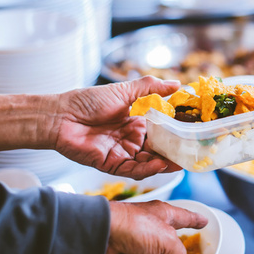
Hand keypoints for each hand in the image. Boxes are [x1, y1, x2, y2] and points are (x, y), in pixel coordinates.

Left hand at [52, 76, 181, 179]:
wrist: (60, 116)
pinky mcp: (112, 165)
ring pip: (149, 163)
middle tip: (192, 152)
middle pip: (158, 150)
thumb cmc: (88, 101)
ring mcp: (122, 153)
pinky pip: (133, 170)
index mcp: (136, 122)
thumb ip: (151, 88)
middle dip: (174, 153)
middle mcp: (131, 139)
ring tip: (179, 162)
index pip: (162, 131)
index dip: (176, 134)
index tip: (192, 133)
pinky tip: (159, 164)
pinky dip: (147, 170)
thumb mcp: (124, 90)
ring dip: (164, 164)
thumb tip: (178, 83)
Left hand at [103, 200, 208, 253]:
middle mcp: (152, 227)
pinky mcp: (123, 252)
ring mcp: (137, 240)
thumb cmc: (134, 226)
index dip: (196, 220)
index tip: (204, 221)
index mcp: (165, 216)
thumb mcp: (167, 239)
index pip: (186, 218)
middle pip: (168, 250)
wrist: (103, 233)